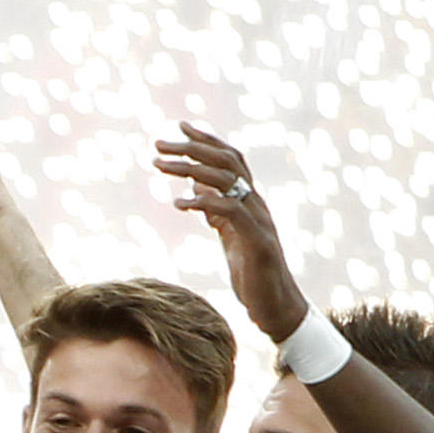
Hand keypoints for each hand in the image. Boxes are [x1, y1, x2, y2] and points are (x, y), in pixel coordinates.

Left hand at [154, 123, 307, 340]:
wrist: (275, 306)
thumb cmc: (251, 272)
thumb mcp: (228, 235)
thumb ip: (215, 210)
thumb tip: (197, 186)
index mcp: (250, 201)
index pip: (232, 159)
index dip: (208, 140)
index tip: (181, 127)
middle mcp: (257, 205)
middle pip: (227, 162)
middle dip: (192, 148)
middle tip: (158, 143)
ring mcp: (260, 222)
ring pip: (226, 181)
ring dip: (189, 170)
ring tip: (159, 166)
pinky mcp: (258, 242)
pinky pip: (231, 212)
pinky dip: (204, 202)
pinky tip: (179, 204)